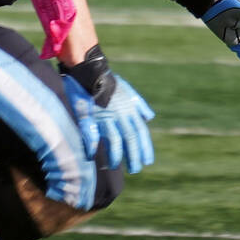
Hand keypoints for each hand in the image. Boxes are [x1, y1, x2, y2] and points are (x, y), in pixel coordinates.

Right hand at [61, 63, 156, 178]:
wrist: (90, 70)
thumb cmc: (109, 82)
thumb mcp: (129, 91)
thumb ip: (139, 105)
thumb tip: (149, 117)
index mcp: (130, 109)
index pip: (141, 131)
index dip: (145, 147)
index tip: (147, 160)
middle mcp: (121, 113)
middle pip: (131, 138)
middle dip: (134, 155)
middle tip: (135, 169)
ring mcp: (107, 114)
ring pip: (115, 139)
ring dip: (116, 155)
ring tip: (114, 166)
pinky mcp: (91, 114)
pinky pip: (93, 133)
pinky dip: (93, 145)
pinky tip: (93, 155)